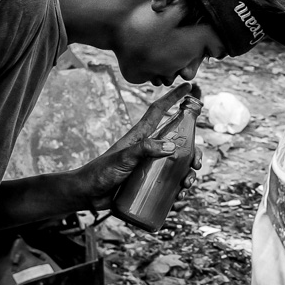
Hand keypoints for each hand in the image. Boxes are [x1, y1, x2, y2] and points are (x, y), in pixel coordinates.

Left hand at [72, 84, 202, 210]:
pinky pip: (169, 183)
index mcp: (142, 136)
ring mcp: (150, 165)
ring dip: (187, 175)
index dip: (174, 97)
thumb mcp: (123, 158)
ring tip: (186, 186)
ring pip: (178, 165)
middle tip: (197, 164)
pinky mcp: (148, 182)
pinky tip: (179, 198)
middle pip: (179, 143)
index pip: (160, 110)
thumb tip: (172, 146)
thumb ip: (144, 149)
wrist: (87, 195)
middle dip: (193, 152)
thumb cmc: (101, 173)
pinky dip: (178, 190)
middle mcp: (149, 148)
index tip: (189, 86)